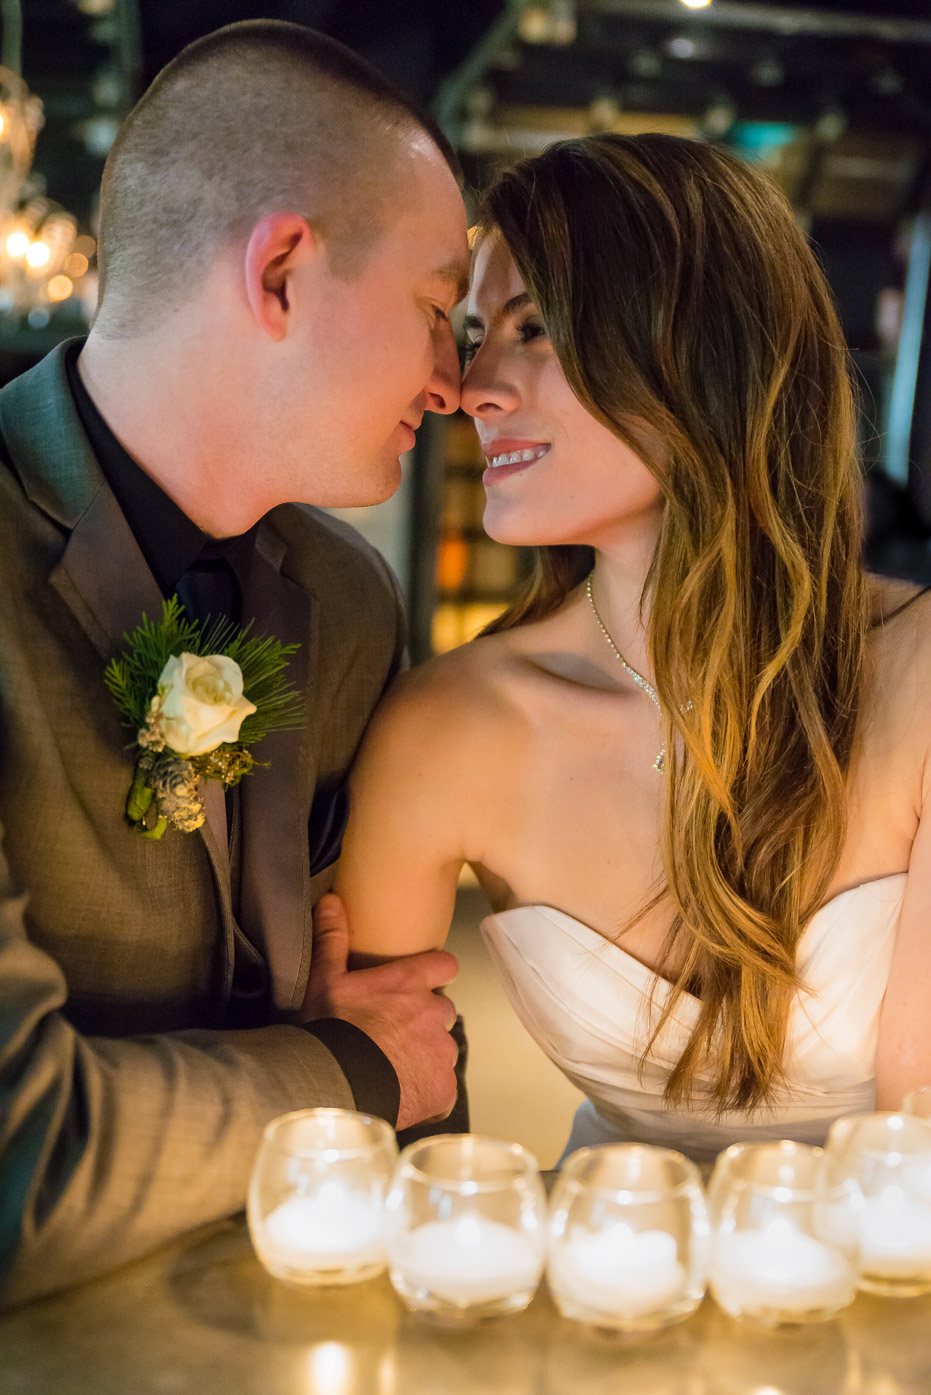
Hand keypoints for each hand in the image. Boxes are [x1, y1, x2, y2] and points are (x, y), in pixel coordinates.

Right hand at [302, 894, 459, 1130]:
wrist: (333, 1088)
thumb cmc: (329, 1030)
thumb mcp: (324, 980)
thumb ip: (332, 939)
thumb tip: (331, 900)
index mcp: (410, 983)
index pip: (446, 966)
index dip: (435, 974)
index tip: (419, 984)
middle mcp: (434, 1013)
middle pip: (442, 1010)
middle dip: (426, 1020)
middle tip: (394, 1032)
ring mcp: (441, 1052)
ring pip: (443, 1048)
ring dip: (426, 1055)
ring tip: (393, 1066)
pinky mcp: (443, 1088)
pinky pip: (442, 1086)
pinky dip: (427, 1089)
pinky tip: (401, 1093)